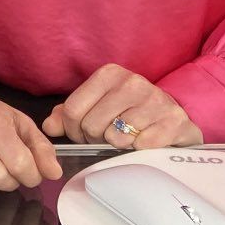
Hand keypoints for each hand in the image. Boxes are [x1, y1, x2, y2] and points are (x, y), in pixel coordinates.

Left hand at [45, 64, 202, 149]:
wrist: (174, 118)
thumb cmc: (130, 112)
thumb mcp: (98, 106)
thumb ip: (70, 114)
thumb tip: (49, 126)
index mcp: (109, 74)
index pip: (73, 110)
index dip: (73, 131)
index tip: (83, 135)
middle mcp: (132, 82)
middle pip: (91, 126)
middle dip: (96, 139)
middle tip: (108, 138)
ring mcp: (155, 100)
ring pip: (115, 138)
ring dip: (118, 146)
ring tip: (127, 139)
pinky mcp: (173, 121)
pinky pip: (141, 146)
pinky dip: (139, 150)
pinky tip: (145, 142)